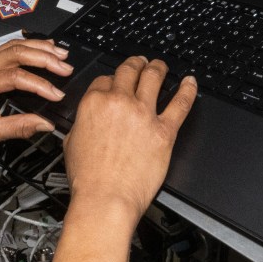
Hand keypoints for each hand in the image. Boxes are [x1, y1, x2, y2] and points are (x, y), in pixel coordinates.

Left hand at [0, 37, 74, 148]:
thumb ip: (20, 127)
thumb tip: (45, 124)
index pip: (15, 77)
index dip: (39, 84)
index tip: (56, 94)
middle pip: (17, 52)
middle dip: (45, 58)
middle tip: (65, 67)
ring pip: (15, 45)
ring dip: (40, 48)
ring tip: (61, 54)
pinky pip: (10, 47)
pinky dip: (30, 46)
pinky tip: (44, 47)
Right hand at [62, 56, 196, 226]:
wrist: (105, 199)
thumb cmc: (88, 179)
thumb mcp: (72, 143)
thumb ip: (83, 123)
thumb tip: (90, 119)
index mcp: (94, 103)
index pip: (104, 79)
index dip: (111, 80)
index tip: (115, 83)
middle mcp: (119, 103)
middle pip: (129, 70)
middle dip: (135, 63)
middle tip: (140, 62)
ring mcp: (144, 115)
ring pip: (154, 77)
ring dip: (158, 67)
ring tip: (161, 66)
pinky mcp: (164, 131)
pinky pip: (180, 103)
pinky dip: (188, 90)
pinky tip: (191, 82)